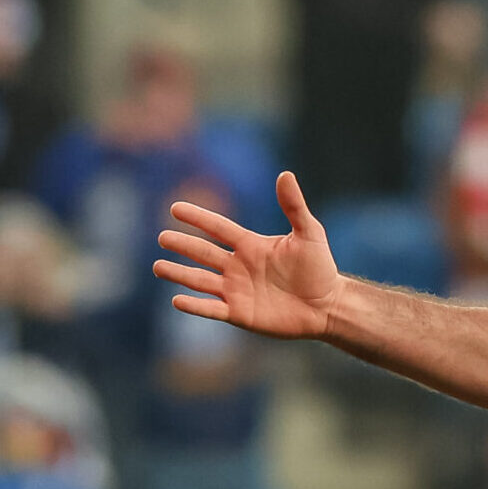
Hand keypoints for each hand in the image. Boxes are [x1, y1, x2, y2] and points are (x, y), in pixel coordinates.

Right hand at [153, 170, 344, 338]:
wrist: (329, 306)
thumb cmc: (320, 268)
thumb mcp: (309, 234)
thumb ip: (294, 207)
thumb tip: (285, 175)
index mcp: (250, 245)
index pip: (218, 228)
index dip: (198, 218)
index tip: (175, 208)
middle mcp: (238, 266)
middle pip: (203, 253)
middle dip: (182, 245)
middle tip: (162, 238)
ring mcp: (236, 290)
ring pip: (200, 280)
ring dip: (179, 274)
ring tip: (158, 266)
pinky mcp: (240, 314)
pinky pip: (212, 308)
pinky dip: (195, 305)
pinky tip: (177, 300)